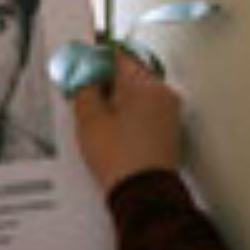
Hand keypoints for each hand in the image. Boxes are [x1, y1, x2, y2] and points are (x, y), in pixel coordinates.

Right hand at [70, 54, 181, 193]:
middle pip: (130, 73)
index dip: (96, 57)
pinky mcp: (167, 130)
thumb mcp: (89, 120)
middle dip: (105, 80)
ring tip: (94, 116)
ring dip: (115, 98)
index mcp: (145, 84)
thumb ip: (85, 89)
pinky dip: (127, 114)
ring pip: (137, 93)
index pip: (118, 55)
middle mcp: (162, 94)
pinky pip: (144, 111)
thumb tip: (84, 76)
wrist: (143, 194)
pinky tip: (110, 130)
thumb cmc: (120, 159)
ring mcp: (168, 113)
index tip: (81, 64)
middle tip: (83, 92)